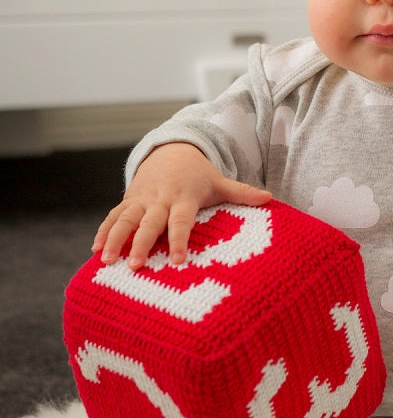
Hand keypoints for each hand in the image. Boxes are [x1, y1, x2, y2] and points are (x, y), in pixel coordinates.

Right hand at [92, 142, 270, 269]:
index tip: (177, 261)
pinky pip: (113, 216)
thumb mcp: (219, 181)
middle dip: (141, 244)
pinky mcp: (128, 201)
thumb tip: (271, 198)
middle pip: (149, 223)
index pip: (181, 221)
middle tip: (135, 266)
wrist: (170, 151)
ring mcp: (141, 200)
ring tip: (106, 261)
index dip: (179, 240)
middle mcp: (160, 199)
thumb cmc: (199, 175)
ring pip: (125, 219)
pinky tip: (95, 251)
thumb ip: (243, 193)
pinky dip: (103, 232)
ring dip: (115, 239)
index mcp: (183, 197)